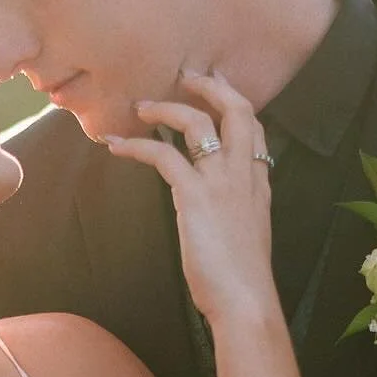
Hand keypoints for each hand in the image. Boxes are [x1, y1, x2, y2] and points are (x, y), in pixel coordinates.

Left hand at [105, 70, 276, 327]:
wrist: (245, 301)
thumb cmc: (242, 281)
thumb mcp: (247, 238)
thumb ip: (238, 216)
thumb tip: (220, 216)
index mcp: (259, 184)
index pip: (255, 127)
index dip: (235, 103)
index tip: (217, 88)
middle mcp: (244, 174)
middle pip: (236, 108)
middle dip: (210, 85)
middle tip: (185, 75)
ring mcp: (221, 181)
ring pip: (197, 122)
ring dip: (166, 108)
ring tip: (141, 107)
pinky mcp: (194, 195)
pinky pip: (162, 155)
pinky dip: (136, 146)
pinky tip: (117, 145)